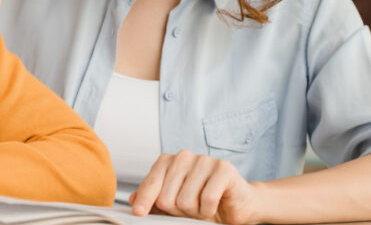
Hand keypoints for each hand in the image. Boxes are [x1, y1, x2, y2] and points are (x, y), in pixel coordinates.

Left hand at [129, 150, 261, 223]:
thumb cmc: (203, 202)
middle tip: (191, 210)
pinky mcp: (224, 168)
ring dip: (195, 213)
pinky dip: (208, 211)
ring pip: (185, 200)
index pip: (151, 182)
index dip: (145, 200)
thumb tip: (133, 201)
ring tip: (203, 208)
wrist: (237, 205)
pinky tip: (214, 206)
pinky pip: (206, 198)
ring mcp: (205, 160)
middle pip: (166, 196)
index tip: (139, 213)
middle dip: (178, 212)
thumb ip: (154, 200)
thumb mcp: (174, 204)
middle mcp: (185, 156)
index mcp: (169, 161)